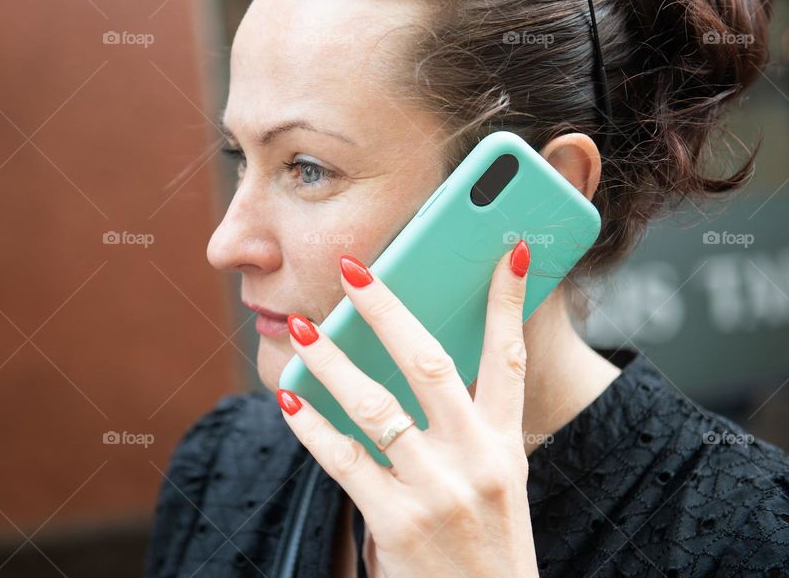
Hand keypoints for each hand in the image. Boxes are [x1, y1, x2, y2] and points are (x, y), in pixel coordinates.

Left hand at [276, 242, 538, 576]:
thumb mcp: (496, 484)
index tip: (505, 251)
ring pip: (376, 405)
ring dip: (333, 361)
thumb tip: (408, 364)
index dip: (508, 303)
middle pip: (429, 363)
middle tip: (355, 270)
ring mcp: (436, 491)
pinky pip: (343, 460)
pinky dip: (311, 425)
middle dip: (388, 310)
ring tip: (303, 328)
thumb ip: (464, 430)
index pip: (510, 359)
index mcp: (504, 447)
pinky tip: (289, 398)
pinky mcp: (397, 523)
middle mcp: (475, 461)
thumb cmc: (485, 549)